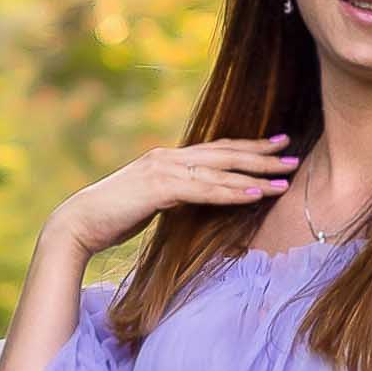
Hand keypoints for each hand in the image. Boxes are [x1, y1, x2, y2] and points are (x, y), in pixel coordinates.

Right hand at [47, 134, 299, 258]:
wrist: (77, 224)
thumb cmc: (111, 218)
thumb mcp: (150, 203)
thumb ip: (173, 196)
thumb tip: (192, 200)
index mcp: (167, 159)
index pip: (215, 150)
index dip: (247, 148)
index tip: (276, 146)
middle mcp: (168, 157)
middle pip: (225, 153)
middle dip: (262, 155)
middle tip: (293, 153)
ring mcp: (163, 170)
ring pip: (220, 171)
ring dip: (256, 175)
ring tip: (286, 178)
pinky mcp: (159, 188)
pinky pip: (204, 190)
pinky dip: (231, 192)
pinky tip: (254, 194)